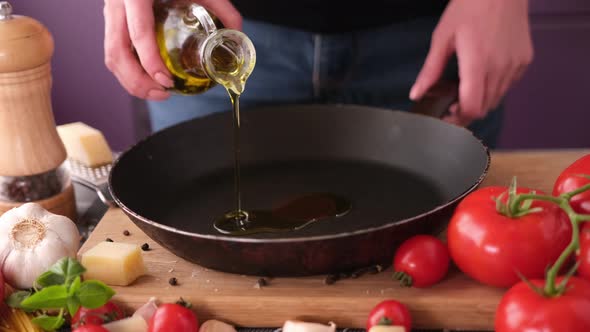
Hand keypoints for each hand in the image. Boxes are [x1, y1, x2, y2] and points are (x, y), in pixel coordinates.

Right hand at [103, 0, 242, 99]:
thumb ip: (219, 5)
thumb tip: (237, 31)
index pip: (138, 33)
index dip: (150, 61)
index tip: (166, 80)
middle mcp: (117, 5)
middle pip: (116, 52)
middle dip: (138, 81)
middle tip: (163, 93)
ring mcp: (111, 14)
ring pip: (111, 57)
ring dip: (131, 82)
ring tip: (157, 93)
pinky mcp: (113, 23)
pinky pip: (114, 53)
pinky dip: (129, 73)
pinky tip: (148, 82)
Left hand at [409, 0, 533, 125]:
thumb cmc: (470, 7)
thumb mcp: (442, 38)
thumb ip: (431, 71)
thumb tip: (416, 94)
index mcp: (478, 64)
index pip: (472, 108)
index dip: (458, 120)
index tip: (445, 118)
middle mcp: (500, 68)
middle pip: (484, 108)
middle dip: (466, 112)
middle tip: (450, 104)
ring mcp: (515, 66)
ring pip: (497, 99)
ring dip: (480, 100)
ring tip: (465, 88)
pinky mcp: (524, 61)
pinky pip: (508, 85)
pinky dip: (494, 88)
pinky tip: (483, 74)